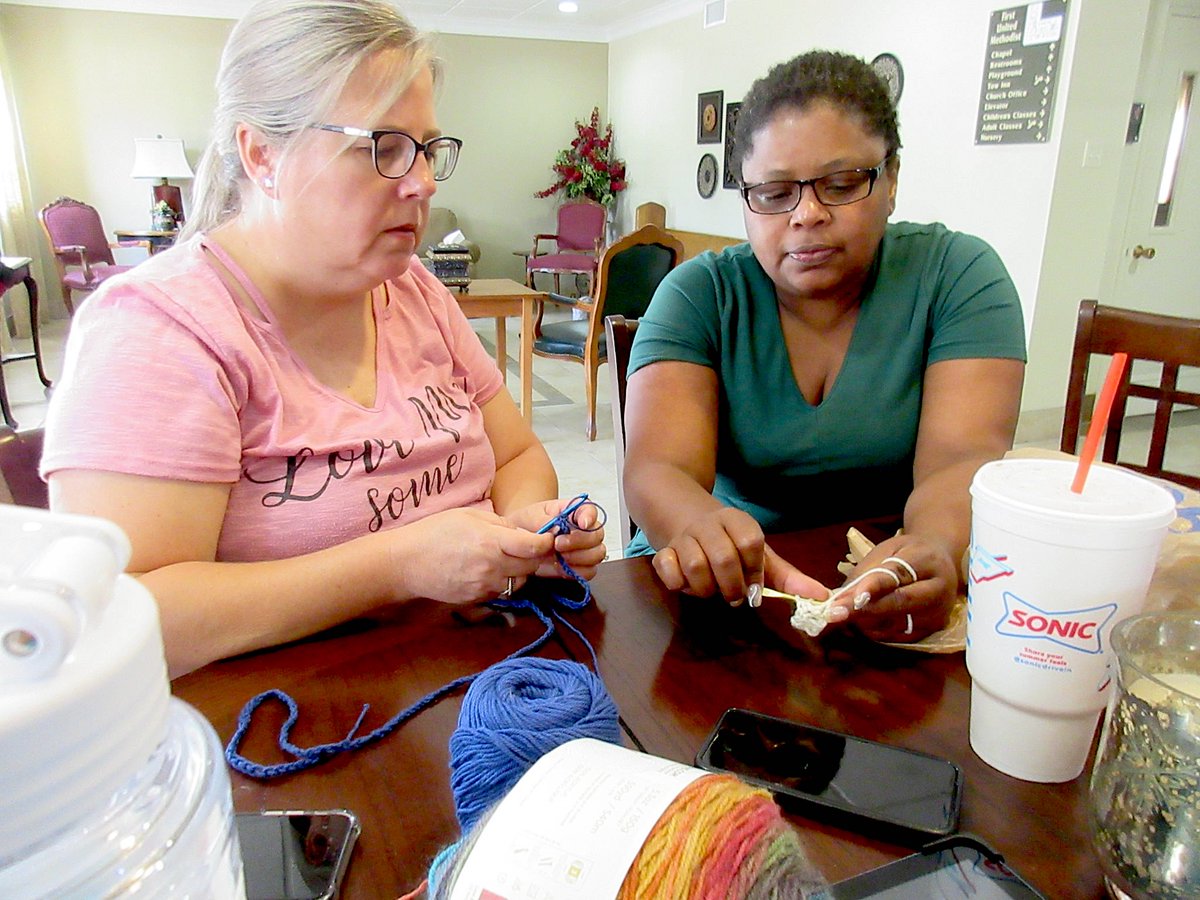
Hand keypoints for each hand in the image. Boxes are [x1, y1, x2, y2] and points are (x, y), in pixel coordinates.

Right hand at [389, 507, 553, 604]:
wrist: (405, 563)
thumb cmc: (435, 532)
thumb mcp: (470, 516)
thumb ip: (501, 524)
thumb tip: (523, 533)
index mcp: (492, 542)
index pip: (535, 547)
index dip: (547, 542)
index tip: (549, 537)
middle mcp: (492, 568)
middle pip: (532, 567)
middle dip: (536, 557)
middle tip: (531, 547)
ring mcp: (484, 587)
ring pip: (519, 582)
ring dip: (520, 571)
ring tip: (506, 557)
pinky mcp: (477, 599)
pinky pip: (501, 591)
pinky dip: (503, 581)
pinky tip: (490, 570)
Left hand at [504, 497, 607, 579]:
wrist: (517, 544)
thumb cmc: (526, 526)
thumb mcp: (529, 517)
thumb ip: (542, 521)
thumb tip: (555, 529)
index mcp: (572, 512)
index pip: (589, 510)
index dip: (590, 517)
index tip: (583, 524)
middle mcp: (582, 530)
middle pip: (597, 534)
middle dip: (580, 541)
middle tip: (558, 544)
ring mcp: (583, 549)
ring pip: (597, 554)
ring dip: (579, 557)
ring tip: (558, 556)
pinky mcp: (579, 566)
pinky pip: (589, 571)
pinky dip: (576, 571)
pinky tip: (561, 567)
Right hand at [651, 507, 825, 605]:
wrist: (682, 514)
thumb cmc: (728, 542)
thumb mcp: (758, 555)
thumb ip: (788, 578)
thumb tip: (822, 597)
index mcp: (737, 521)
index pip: (751, 542)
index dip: (755, 571)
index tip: (754, 587)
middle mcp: (709, 525)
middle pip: (724, 557)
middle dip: (732, 586)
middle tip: (734, 596)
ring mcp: (683, 536)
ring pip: (695, 566)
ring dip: (706, 588)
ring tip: (711, 590)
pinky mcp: (662, 550)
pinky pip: (666, 568)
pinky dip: (677, 583)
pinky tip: (684, 583)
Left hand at [826, 534, 958, 641]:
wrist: (941, 564)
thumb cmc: (908, 554)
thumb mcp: (887, 551)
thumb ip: (866, 572)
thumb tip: (840, 598)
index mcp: (928, 561)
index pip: (897, 575)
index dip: (871, 587)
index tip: (847, 598)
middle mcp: (939, 590)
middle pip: (899, 603)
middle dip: (863, 610)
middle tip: (834, 613)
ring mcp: (938, 614)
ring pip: (896, 623)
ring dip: (865, 622)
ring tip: (843, 615)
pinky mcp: (932, 631)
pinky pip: (898, 636)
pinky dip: (875, 631)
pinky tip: (860, 622)